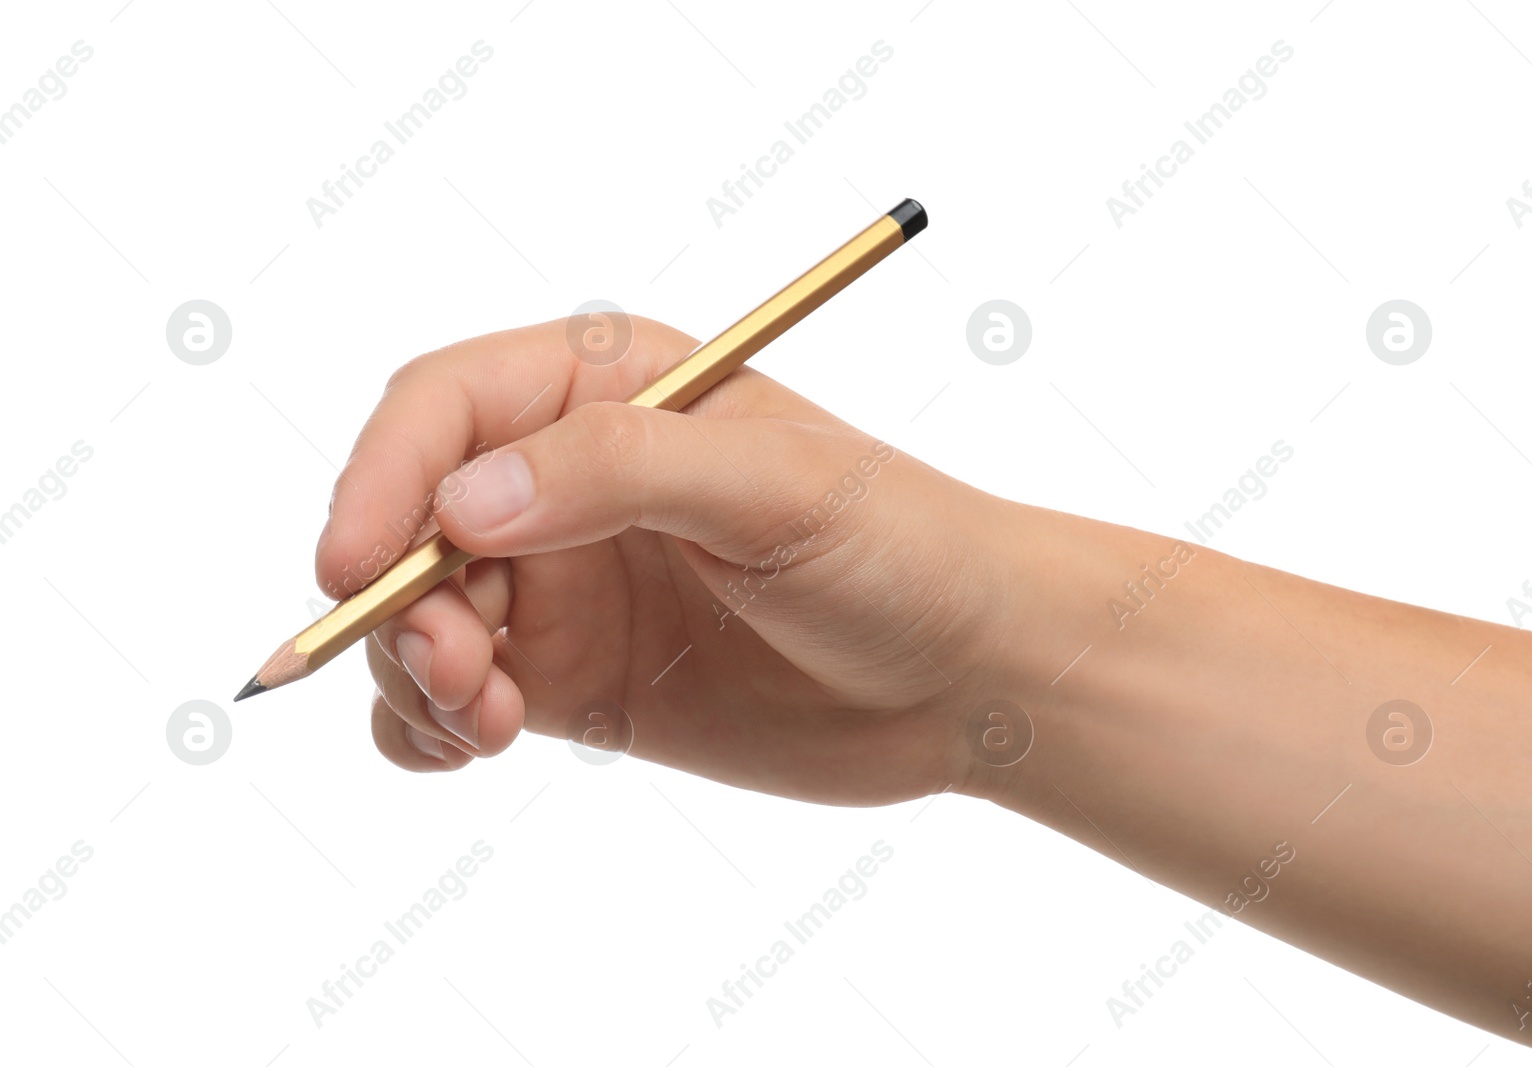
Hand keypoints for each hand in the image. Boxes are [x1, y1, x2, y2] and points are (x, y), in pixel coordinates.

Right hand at [315, 316, 1009, 802]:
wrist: (966, 675)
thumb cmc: (899, 545)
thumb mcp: (774, 485)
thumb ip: (620, 472)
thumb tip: (462, 504)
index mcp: (608, 389)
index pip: (445, 407)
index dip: (380, 479)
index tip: (355, 570)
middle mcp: (569, 480)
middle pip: (411, 522)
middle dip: (401, 601)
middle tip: (459, 673)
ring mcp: (566, 583)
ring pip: (419, 617)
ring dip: (413, 672)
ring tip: (488, 722)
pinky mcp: (575, 678)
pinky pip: (455, 697)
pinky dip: (427, 727)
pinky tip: (465, 750)